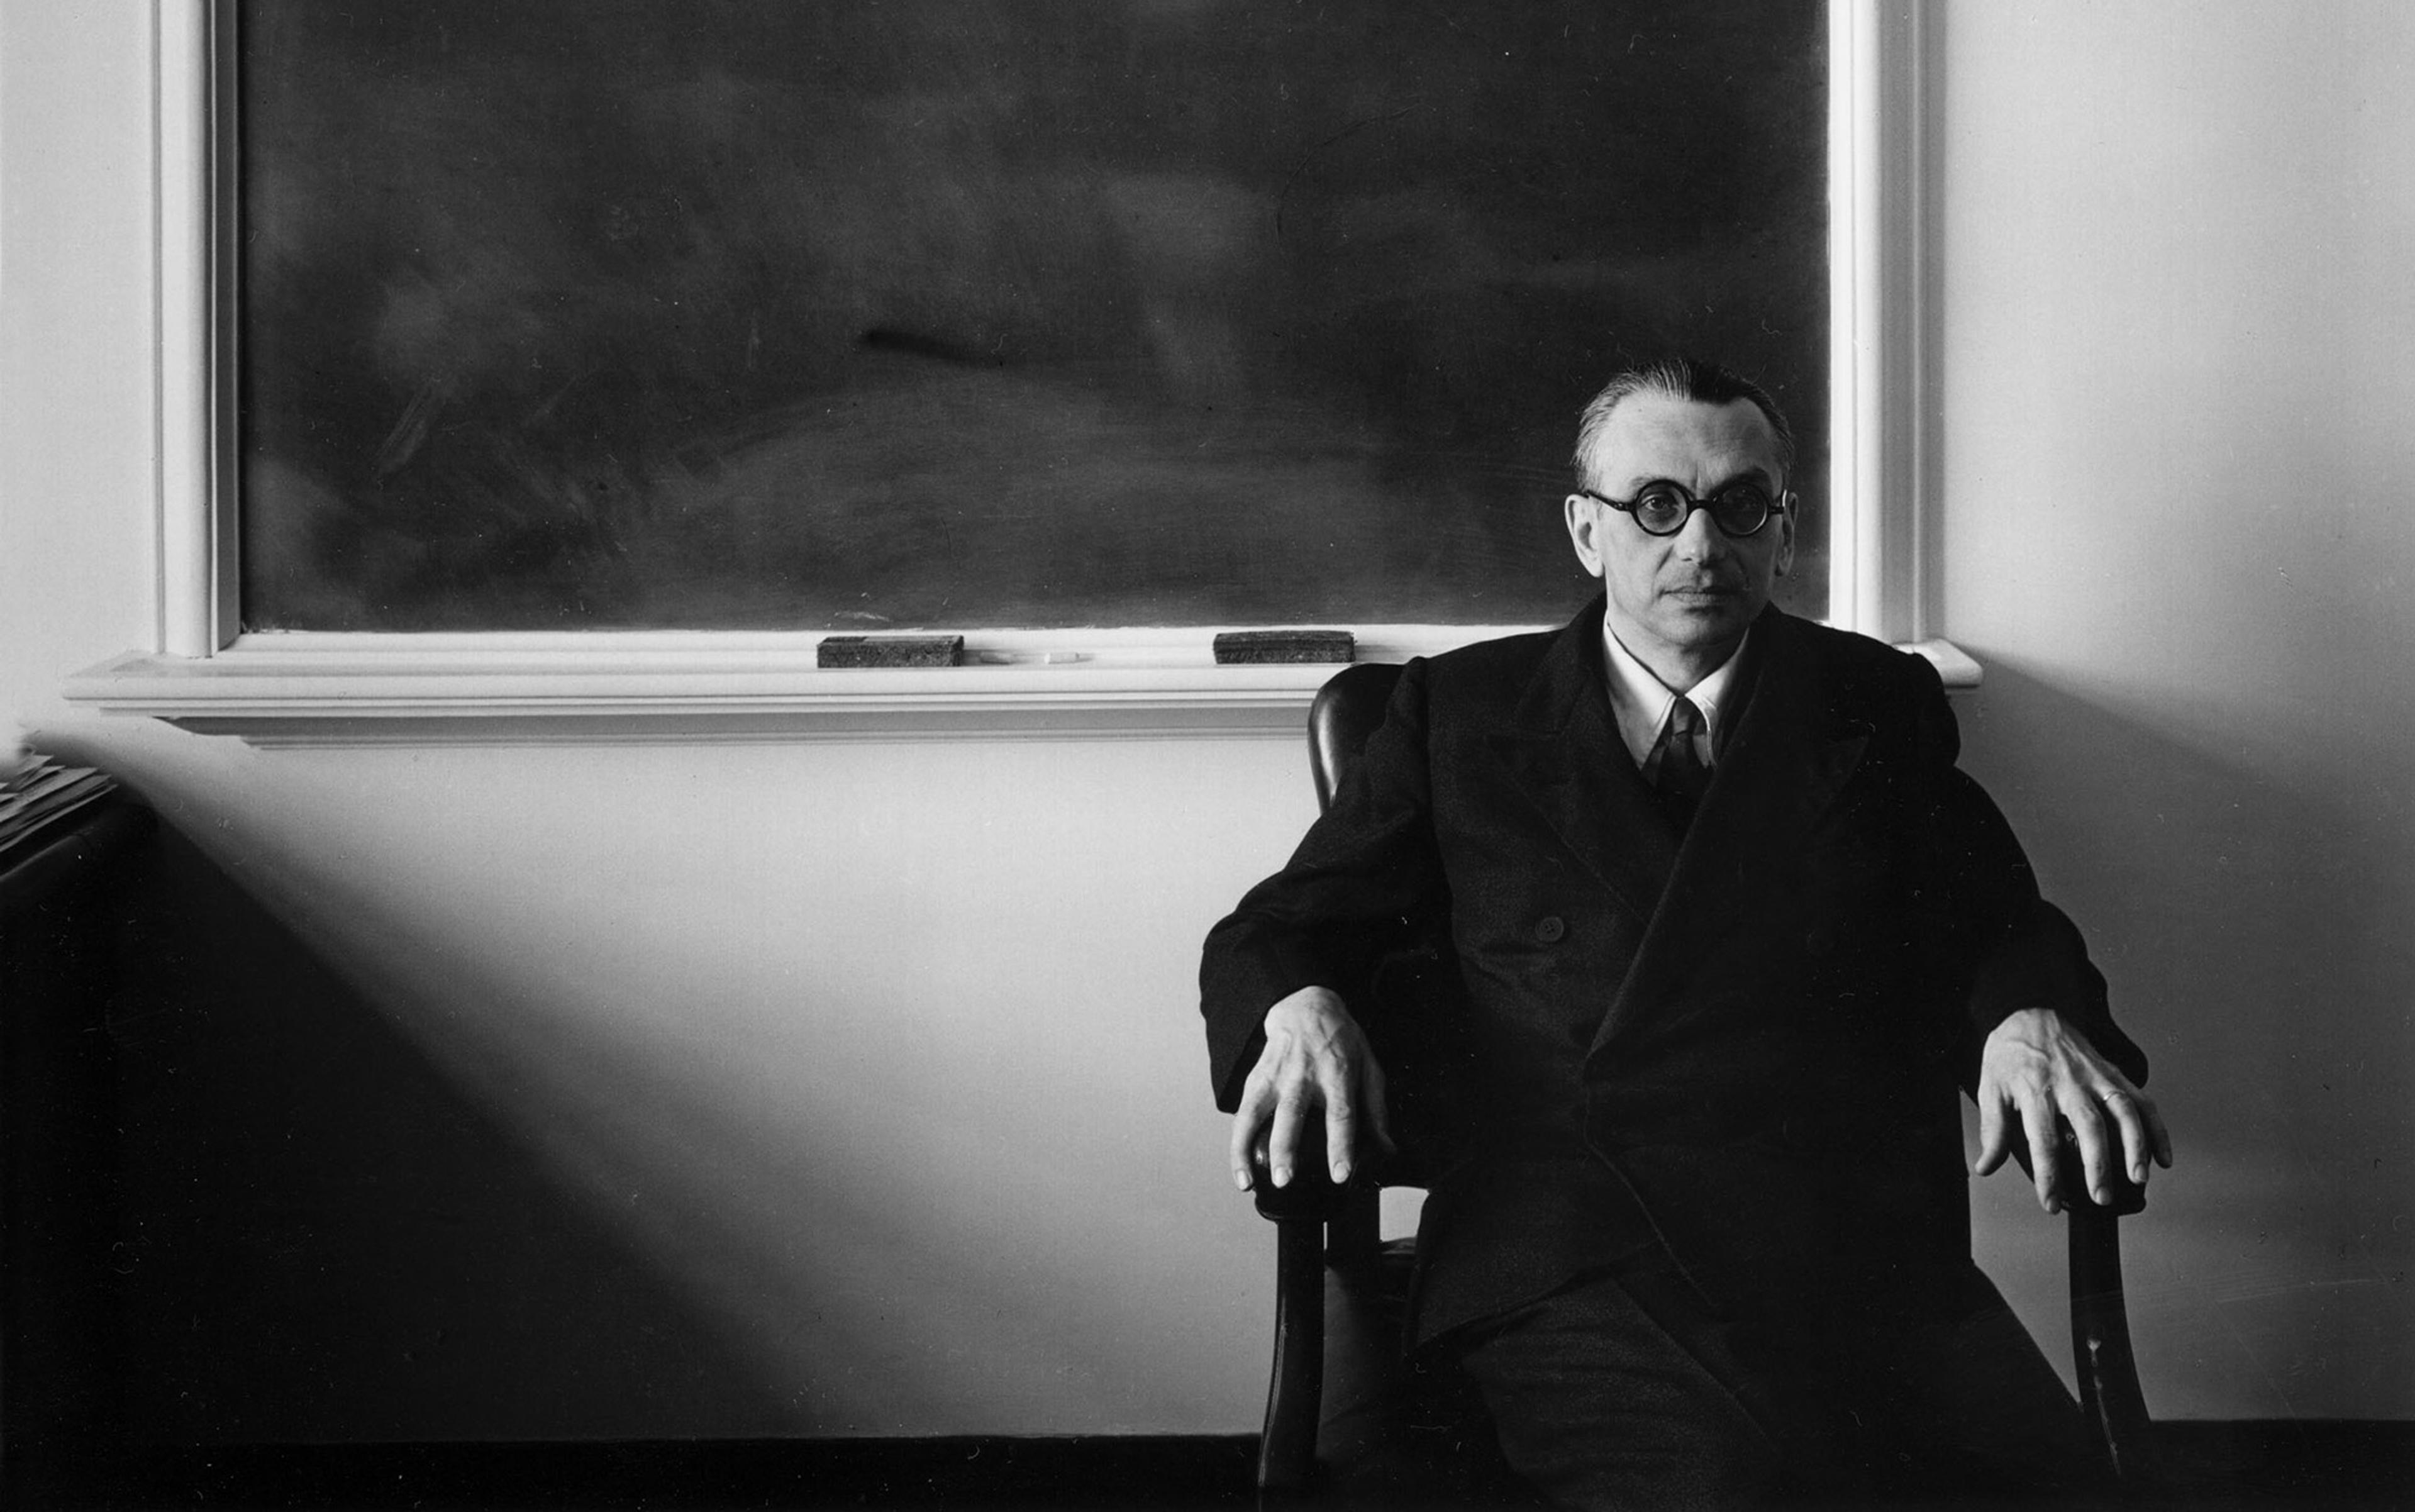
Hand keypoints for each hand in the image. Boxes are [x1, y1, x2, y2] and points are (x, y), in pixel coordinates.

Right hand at [1228, 985, 1395, 1189]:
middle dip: (1285, 1148)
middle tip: (1283, 1179)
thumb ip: (1376, 1109)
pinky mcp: (1255, 1079)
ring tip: (1248, 1180)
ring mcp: (1275, 1077)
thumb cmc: (1340, 1040)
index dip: (1340, 1145)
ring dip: (1249, 1147)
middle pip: (1292, 1114)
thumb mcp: (1369, 1067)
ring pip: (1257, 1113)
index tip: (1339, 1173)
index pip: (1340, 1114)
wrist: (1305, 1006)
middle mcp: (1303, 1076)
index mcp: (1337, 1074)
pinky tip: (1240, 1169)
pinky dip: (1236, 1143)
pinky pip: (1241, 1113)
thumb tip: (1386, 1148)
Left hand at [1974, 1007, 2171, 1210]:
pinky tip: (2163, 1156)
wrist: (2030, 1011)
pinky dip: (2156, 1128)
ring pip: (2123, 1111)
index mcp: (2035, 1090)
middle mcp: (2069, 1083)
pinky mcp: (2114, 1072)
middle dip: (2097, 1165)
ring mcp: (2096, 1076)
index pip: (2042, 1140)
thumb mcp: (1990, 1089)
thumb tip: (1986, 1168)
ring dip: (2135, 1146)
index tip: (2050, 1203)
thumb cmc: (2010, 1054)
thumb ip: (1993, 1131)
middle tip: (2101, 1197)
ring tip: (2139, 1178)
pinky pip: (2141, 1100)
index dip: (2048, 1176)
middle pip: (2089, 1126)